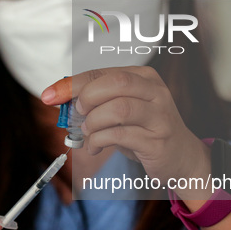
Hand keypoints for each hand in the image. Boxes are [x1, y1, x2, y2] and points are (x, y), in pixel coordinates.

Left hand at [41, 66, 210, 184]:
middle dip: (86, 99)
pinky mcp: (158, 140)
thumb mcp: (123, 109)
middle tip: (78, 115)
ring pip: (118, 109)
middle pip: (114, 84)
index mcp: (144, 77)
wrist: (181, 157)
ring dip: (93, 123)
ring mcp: (159, 116)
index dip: (72, 83)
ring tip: (88, 133)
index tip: (49, 95)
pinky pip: (120, 136)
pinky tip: (95, 147)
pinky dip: (99, 141)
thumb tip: (60, 97)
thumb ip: (97, 101)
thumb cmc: (145, 130)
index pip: (102, 72)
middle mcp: (155, 92)